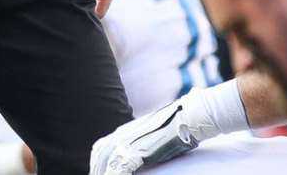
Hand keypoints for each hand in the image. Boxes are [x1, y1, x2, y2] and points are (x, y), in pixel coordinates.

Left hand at [91, 81, 248, 174]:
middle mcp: (123, 135)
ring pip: (106, 164)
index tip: (98, 169)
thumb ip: (148, 136)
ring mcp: (129, 143)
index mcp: (126, 130)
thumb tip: (151, 140)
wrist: (189, 116)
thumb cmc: (178, 122)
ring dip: (103, 173)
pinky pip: (118, 170)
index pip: (102, 146)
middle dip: (97, 168)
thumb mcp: (156, 129)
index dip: (98, 160)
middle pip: (100, 155)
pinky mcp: (137, 153)